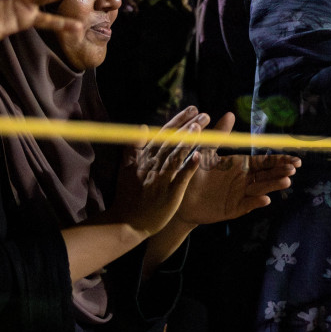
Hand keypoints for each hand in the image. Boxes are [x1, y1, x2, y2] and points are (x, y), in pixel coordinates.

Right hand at [111, 109, 208, 236]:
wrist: (127, 222)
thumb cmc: (128, 195)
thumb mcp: (126, 168)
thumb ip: (133, 147)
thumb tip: (141, 126)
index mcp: (145, 157)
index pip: (164, 134)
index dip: (179, 121)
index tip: (192, 109)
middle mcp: (153, 165)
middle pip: (172, 142)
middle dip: (188, 126)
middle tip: (205, 114)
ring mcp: (161, 179)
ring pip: (176, 156)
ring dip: (188, 141)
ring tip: (200, 127)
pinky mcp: (169, 194)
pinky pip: (181, 178)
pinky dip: (189, 168)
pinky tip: (198, 157)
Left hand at [173, 114, 298, 225]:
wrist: (180, 193)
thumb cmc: (194, 170)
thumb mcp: (207, 150)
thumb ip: (220, 134)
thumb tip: (230, 114)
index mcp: (241, 165)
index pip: (265, 162)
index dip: (280, 160)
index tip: (295, 160)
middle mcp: (244, 180)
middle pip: (267, 175)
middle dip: (280, 172)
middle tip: (293, 169)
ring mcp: (240, 195)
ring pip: (260, 189)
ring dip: (272, 186)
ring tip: (286, 181)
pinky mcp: (232, 209)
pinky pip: (245, 205)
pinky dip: (255, 202)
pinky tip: (264, 199)